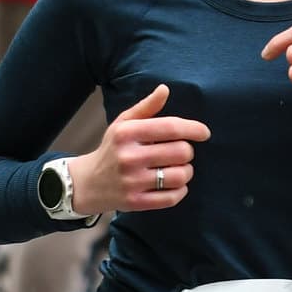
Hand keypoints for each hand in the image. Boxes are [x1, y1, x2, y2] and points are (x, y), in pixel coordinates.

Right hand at [73, 84, 210, 212]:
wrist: (87, 183)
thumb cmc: (112, 149)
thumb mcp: (123, 124)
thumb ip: (146, 107)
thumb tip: (165, 89)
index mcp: (127, 133)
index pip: (171, 127)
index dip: (194, 129)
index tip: (204, 133)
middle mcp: (129, 157)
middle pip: (181, 152)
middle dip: (187, 151)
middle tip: (181, 152)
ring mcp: (132, 181)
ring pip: (180, 176)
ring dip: (186, 172)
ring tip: (178, 168)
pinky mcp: (136, 202)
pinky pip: (172, 197)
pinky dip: (181, 190)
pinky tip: (175, 185)